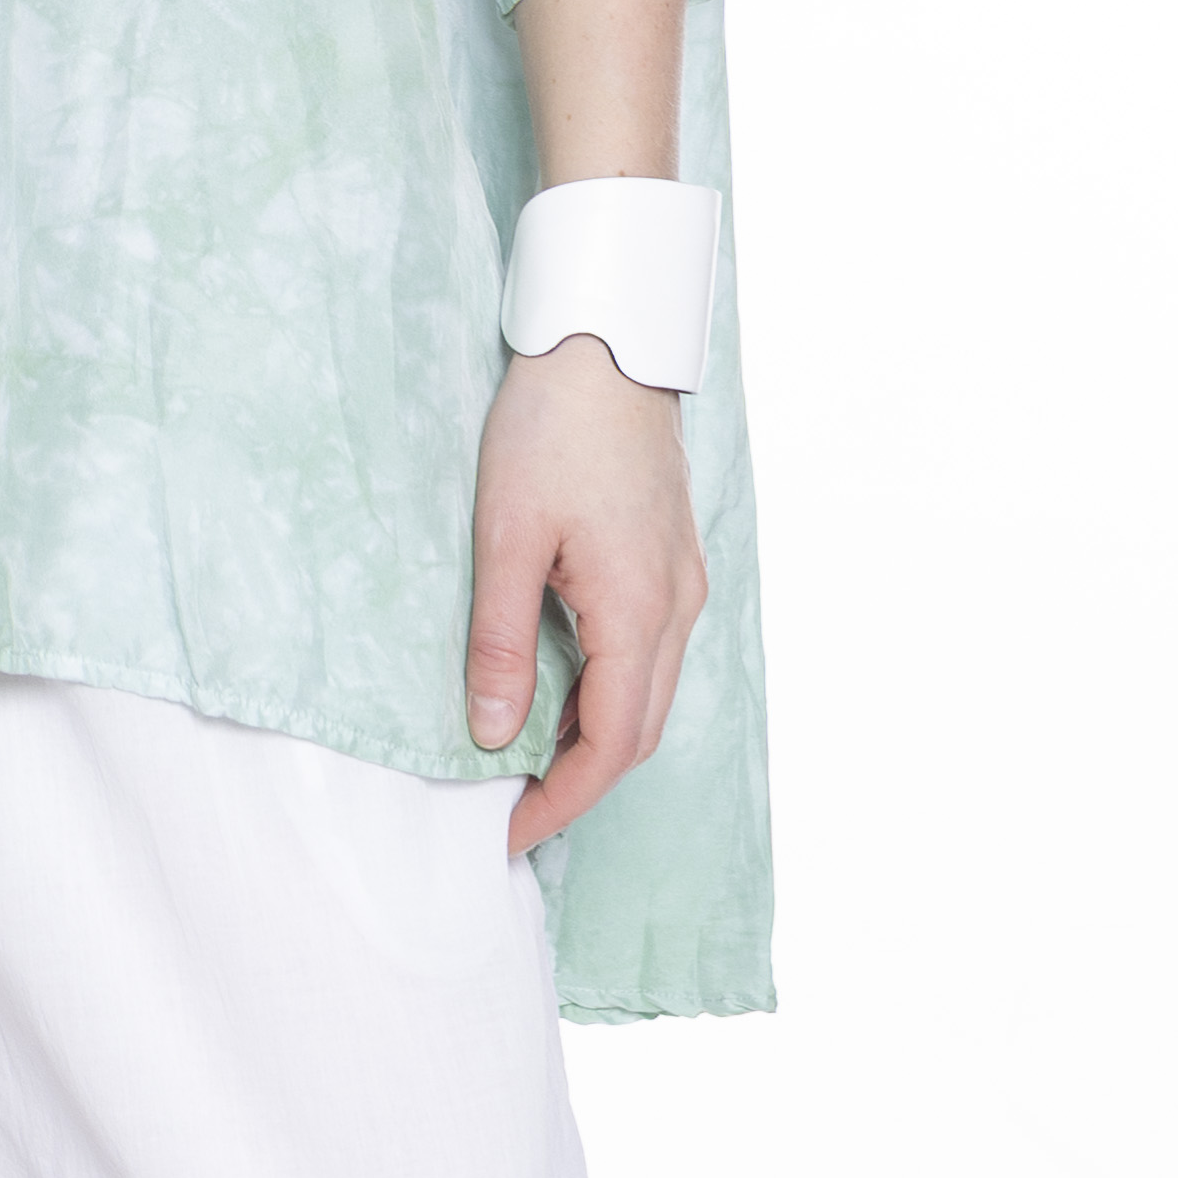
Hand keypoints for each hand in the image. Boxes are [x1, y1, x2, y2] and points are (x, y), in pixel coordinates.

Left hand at [465, 330, 707, 856]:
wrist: (607, 343)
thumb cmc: (551, 427)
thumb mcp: (505, 535)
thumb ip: (503, 641)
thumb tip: (495, 734)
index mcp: (639, 614)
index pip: (608, 748)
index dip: (559, 803)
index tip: (506, 834)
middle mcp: (676, 609)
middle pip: (637, 732)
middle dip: (578, 783)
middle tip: (510, 809)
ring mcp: (682, 583)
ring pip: (649, 695)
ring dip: (595, 737)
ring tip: (527, 757)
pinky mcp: (672, 558)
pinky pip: (650, 653)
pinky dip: (609, 689)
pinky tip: (561, 683)